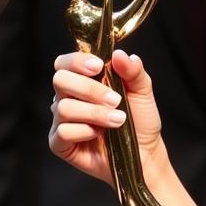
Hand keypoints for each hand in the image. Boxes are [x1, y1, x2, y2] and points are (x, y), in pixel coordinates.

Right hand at [50, 49, 166, 186]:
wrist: (146, 152)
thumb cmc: (140, 120)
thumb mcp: (142, 91)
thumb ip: (133, 71)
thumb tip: (120, 54)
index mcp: (84, 80)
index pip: (65, 63)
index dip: (77, 61)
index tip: (98, 67)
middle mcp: (68, 98)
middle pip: (60, 80)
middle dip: (89, 89)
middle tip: (116, 100)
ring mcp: (62, 121)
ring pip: (64, 108)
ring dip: (94, 113)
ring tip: (118, 120)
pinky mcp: (60, 143)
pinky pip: (62, 132)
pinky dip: (84, 131)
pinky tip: (99, 134)